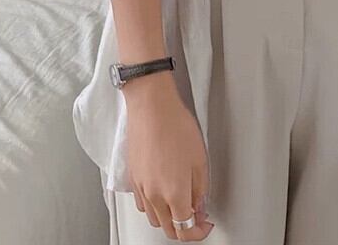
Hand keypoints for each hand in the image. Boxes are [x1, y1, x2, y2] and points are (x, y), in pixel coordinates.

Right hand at [124, 72, 214, 240]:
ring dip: (168, 218)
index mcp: (174, 193)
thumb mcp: (200, 159)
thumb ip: (200, 189)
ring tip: (180, 203)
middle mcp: (154, 195)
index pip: (186, 229)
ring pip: (154, 218)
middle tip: (197, 215)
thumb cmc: (175, 125)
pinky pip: (142, 204)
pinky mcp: (132, 177)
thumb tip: (198, 206)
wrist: (151, 106)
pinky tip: (162, 193)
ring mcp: (141, 187)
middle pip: (168, 228)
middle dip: (185, 227)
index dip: (199, 231)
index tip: (205, 225)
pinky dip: (153, 206)